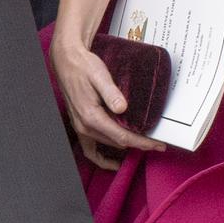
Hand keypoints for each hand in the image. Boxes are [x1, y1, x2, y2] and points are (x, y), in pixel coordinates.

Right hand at [51, 32, 165, 169]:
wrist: (66, 61)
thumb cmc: (83, 66)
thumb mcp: (99, 75)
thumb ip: (111, 93)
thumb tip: (122, 108)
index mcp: (90, 116)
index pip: (121, 136)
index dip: (141, 142)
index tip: (157, 144)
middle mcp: (84, 126)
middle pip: (116, 142)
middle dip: (138, 144)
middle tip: (157, 143)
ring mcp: (81, 127)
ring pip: (107, 145)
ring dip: (125, 147)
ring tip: (143, 146)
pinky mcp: (81, 124)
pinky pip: (90, 149)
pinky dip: (102, 158)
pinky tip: (113, 160)